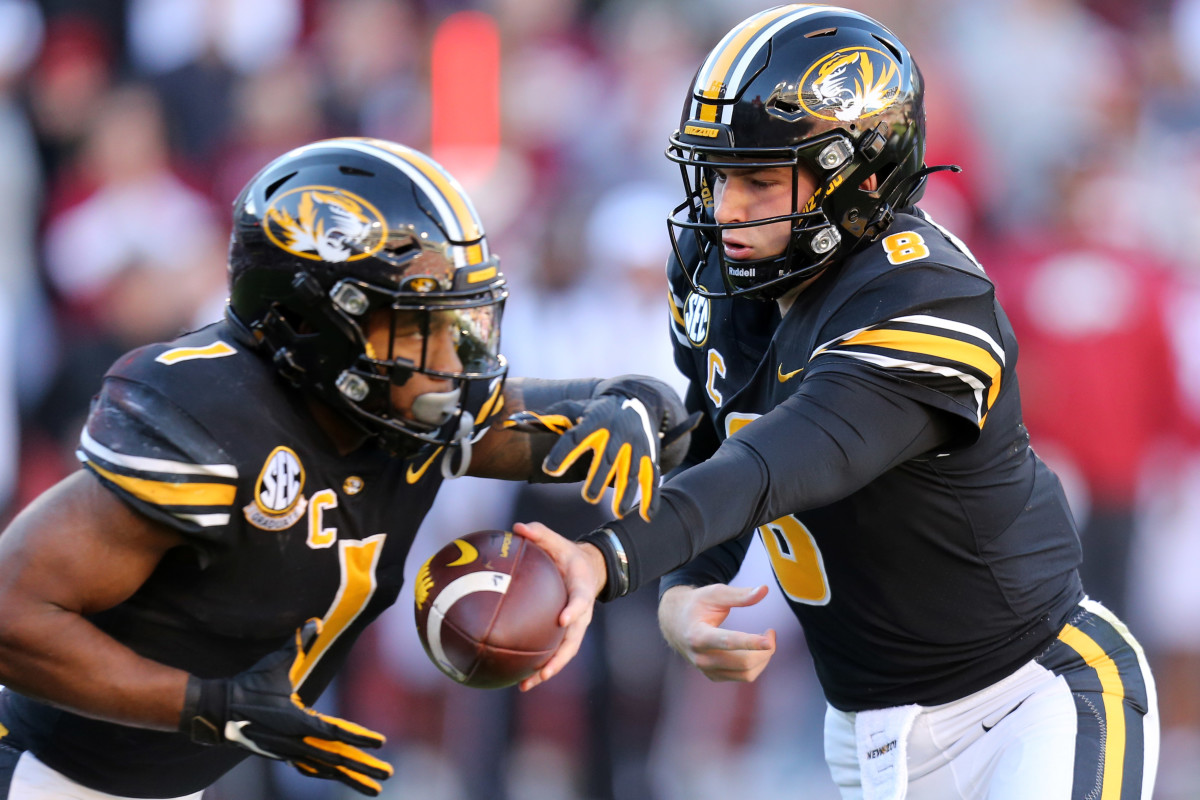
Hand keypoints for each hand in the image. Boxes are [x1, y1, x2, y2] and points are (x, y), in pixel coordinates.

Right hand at [181, 619, 392, 795]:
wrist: (217, 712)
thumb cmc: (249, 685)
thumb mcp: (274, 664)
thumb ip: (297, 644)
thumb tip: (315, 621)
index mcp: (296, 722)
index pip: (335, 733)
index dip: (359, 738)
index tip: (382, 743)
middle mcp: (295, 743)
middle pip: (337, 759)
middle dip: (364, 767)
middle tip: (389, 775)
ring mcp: (289, 753)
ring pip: (327, 769)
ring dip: (352, 778)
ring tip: (376, 790)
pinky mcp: (283, 755)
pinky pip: (312, 769)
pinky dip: (329, 774)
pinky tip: (344, 778)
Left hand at [506, 377, 699, 521]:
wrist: (637, 401)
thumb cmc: (596, 411)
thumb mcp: (574, 409)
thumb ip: (546, 419)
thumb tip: (512, 423)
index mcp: (593, 422)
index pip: (575, 438)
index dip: (563, 453)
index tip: (550, 469)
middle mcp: (616, 433)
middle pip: (607, 458)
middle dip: (599, 478)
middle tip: (588, 498)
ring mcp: (635, 445)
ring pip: (631, 470)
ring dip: (626, 492)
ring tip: (618, 513)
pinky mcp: (648, 455)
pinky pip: (651, 477)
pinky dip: (651, 497)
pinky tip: (645, 516)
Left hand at [511, 521, 606, 690]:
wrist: (588, 570)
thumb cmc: (569, 556)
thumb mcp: (559, 541)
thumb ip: (540, 533)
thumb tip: (517, 527)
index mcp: (582, 588)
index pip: (581, 601)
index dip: (574, 611)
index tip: (563, 620)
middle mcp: (582, 613)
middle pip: (574, 640)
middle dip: (560, 657)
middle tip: (544, 671)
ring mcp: (575, 626)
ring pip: (565, 653)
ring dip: (548, 670)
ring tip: (526, 684)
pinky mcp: (566, 634)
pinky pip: (554, 652)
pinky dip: (540, 666)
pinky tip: (519, 678)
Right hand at [658, 584, 776, 681]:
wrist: (674, 621)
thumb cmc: (697, 604)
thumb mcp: (714, 594)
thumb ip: (740, 595)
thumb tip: (764, 590)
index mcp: (698, 635)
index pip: (728, 642)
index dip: (751, 642)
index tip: (770, 640)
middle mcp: (701, 658)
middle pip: (743, 662)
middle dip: (764, 650)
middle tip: (771, 632)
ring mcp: (706, 669)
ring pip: (746, 673)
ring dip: (763, 658)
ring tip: (766, 640)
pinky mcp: (713, 676)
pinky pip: (743, 676)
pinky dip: (756, 664)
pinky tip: (755, 649)